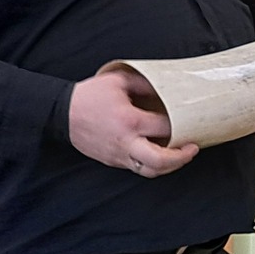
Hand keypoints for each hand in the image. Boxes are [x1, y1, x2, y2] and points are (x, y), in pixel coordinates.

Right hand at [69, 70, 198, 177]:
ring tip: (179, 156)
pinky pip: (137, 168)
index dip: (181, 125)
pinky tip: (158, 155)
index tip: (189, 120)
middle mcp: (126, 142)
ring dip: (169, 166)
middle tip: (192, 149)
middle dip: (181, 158)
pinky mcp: (113, 161)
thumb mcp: (118, 81)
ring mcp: (119, 155)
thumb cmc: (88, 97)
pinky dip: (152, 164)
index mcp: (130, 120)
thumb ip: (144, 84)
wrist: (62, 114)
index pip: (165, 128)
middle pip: (160, 161)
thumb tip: (163, 89)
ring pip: (150, 171)